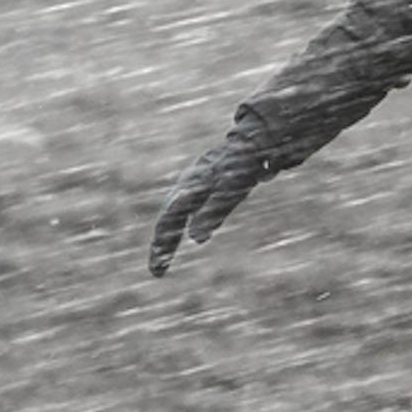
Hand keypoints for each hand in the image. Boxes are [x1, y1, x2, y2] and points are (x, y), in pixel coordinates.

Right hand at [147, 135, 270, 276]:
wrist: (254, 140)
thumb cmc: (242, 164)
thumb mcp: (230, 188)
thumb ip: (212, 211)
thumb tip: (195, 239)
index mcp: (188, 188)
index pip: (168, 220)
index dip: (162, 244)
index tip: (157, 269)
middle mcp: (187, 186)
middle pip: (168, 219)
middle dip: (162, 244)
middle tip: (157, 271)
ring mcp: (194, 185)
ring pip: (175, 214)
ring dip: (169, 236)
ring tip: (163, 260)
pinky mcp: (205, 186)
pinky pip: (186, 209)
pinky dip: (180, 225)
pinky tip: (187, 234)